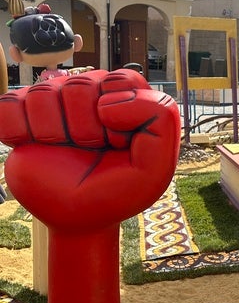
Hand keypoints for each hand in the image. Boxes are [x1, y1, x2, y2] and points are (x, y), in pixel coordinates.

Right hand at [0, 69, 180, 230]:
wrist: (77, 221)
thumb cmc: (117, 192)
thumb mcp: (156, 167)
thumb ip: (160, 121)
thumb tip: (107, 102)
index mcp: (124, 99)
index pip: (121, 81)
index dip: (119, 115)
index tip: (119, 144)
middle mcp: (88, 94)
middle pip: (81, 86)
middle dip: (86, 129)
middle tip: (91, 150)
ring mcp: (53, 102)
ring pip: (44, 92)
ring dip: (53, 132)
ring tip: (65, 149)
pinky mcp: (20, 114)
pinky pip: (9, 104)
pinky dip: (18, 129)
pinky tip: (33, 144)